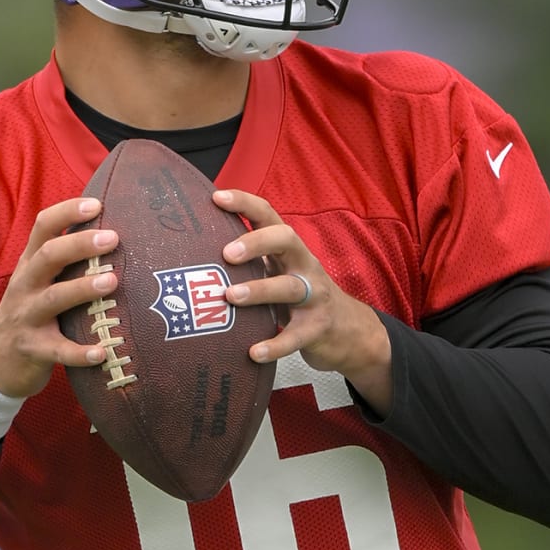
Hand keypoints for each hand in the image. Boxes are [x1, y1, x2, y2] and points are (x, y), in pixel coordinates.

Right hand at [0, 197, 117, 399]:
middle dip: (79, 244)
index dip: (68, 212)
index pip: (43, 227)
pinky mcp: (34, 350)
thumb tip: (107, 229)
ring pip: (53, 299)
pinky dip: (79, 352)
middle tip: (113, 237)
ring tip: (112, 282)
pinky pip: (58, 351)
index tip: (97, 204)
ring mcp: (27, 318)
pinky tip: (102, 352)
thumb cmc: (30, 311)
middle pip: (48, 257)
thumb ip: (62, 259)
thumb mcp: (36, 280)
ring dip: (83, 289)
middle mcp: (25, 286)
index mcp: (29, 264)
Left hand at [214, 189, 392, 410]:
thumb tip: (199, 252)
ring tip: (230, 297)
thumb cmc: (301, 298)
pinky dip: (275, 344)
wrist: (350, 333)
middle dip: (256, 241)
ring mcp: (314, 297)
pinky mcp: (317, 329)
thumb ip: (254, 261)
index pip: (269, 216)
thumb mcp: (282, 273)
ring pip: (288, 288)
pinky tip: (254, 352)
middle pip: (286, 240)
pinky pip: (295, 336)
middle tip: (226, 254)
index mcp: (290, 250)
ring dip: (259, 290)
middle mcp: (304, 266)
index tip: (216, 197)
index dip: (245, 203)